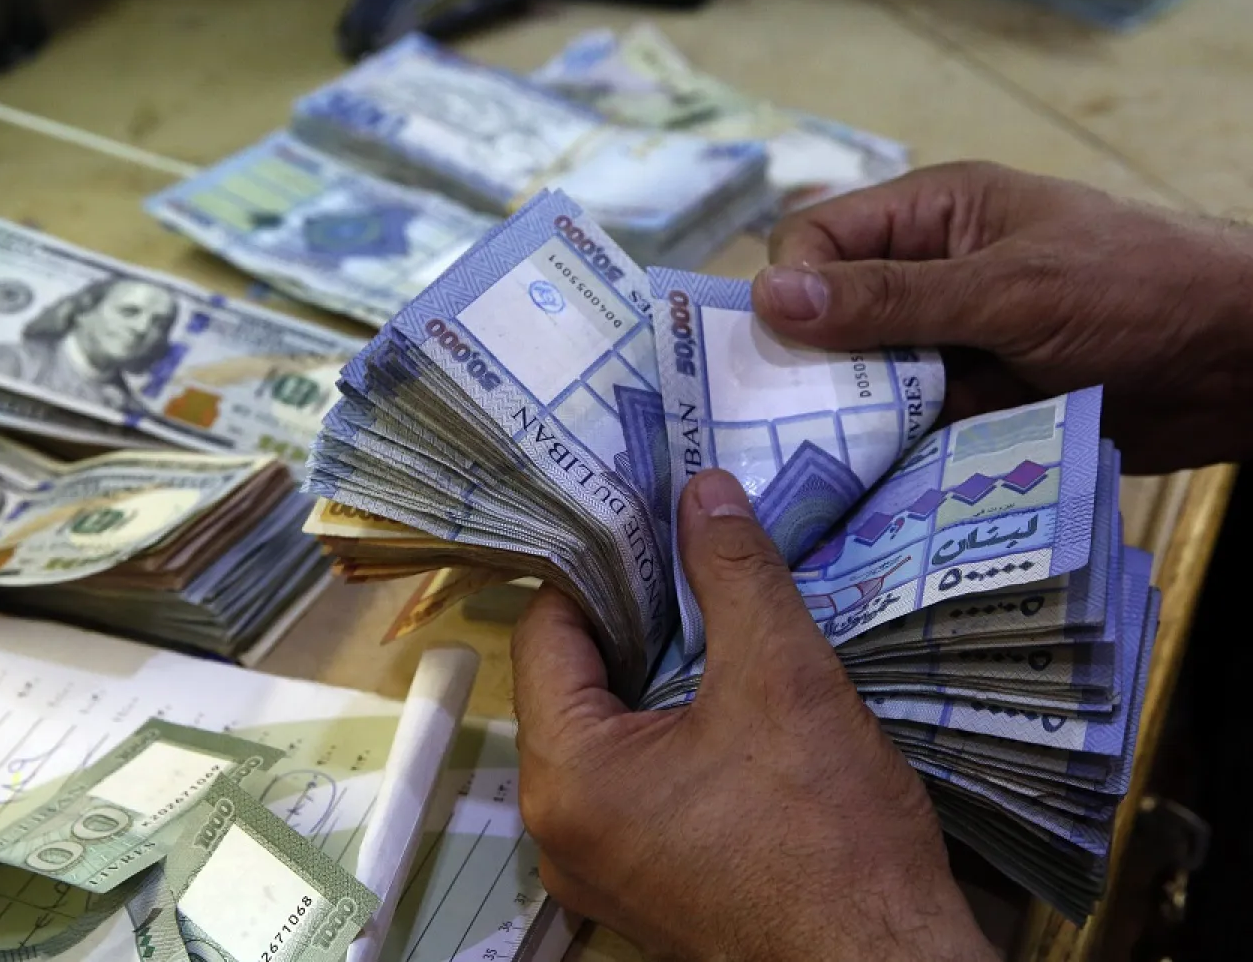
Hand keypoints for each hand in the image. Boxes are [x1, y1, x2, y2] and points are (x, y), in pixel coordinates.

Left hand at [511, 469, 996, 961]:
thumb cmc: (827, 837)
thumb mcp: (782, 678)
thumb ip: (734, 573)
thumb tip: (704, 489)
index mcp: (565, 775)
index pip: (547, 630)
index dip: (599, 565)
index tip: (652, 521)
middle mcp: (560, 826)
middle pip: (576, 681)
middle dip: (638, 616)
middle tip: (694, 556)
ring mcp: (602, 865)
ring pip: (613, 732)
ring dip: (663, 673)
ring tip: (722, 614)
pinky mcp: (650, 883)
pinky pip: (642, 782)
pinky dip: (678, 731)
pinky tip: (735, 697)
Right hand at [751, 161, 1252, 472]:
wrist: (1239, 365)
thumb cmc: (1135, 291)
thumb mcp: (1007, 288)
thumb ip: (890, 298)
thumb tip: (771, 296)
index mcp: (931, 217)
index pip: (817, 240)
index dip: (790, 289)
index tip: (778, 351)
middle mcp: (928, 278)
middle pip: (828, 318)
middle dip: (807, 365)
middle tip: (787, 423)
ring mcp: (948, 346)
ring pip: (861, 382)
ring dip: (848, 419)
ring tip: (824, 465)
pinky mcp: (969, 407)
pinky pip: (905, 430)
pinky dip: (889, 455)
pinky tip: (868, 485)